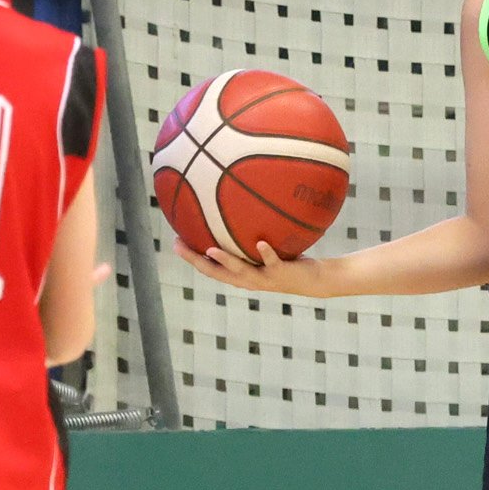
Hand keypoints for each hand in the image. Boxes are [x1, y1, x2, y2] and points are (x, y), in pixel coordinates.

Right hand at [169, 232, 327, 298]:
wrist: (314, 281)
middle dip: (195, 260)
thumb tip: (238, 209)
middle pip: (216, 272)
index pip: (209, 268)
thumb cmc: (287, 261)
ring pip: (240, 271)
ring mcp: (264, 278)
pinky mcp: (282, 274)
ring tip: (210, 249)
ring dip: (225, 260)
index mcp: (240, 275)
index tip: (174, 242)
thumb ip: (250, 236)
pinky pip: (273, 262)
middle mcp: (248, 280)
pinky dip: (266, 253)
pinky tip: (260, 242)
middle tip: (179, 246)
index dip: (191, 257)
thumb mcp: (265, 249)